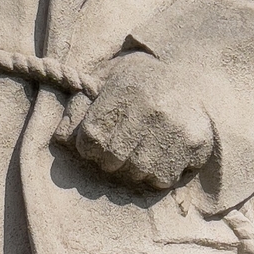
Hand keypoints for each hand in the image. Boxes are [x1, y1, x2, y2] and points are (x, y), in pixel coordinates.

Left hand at [57, 52, 212, 189]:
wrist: (193, 74)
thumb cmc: (140, 79)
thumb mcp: (107, 79)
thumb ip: (80, 105)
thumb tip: (60, 139)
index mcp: (125, 88)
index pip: (93, 136)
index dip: (88, 146)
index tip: (93, 143)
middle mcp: (151, 108)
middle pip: (113, 159)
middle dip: (109, 160)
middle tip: (116, 150)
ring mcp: (175, 127)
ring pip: (138, 172)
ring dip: (133, 168)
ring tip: (138, 151)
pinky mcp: (194, 143)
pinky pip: (163, 178)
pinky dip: (156, 173)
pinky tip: (158, 154)